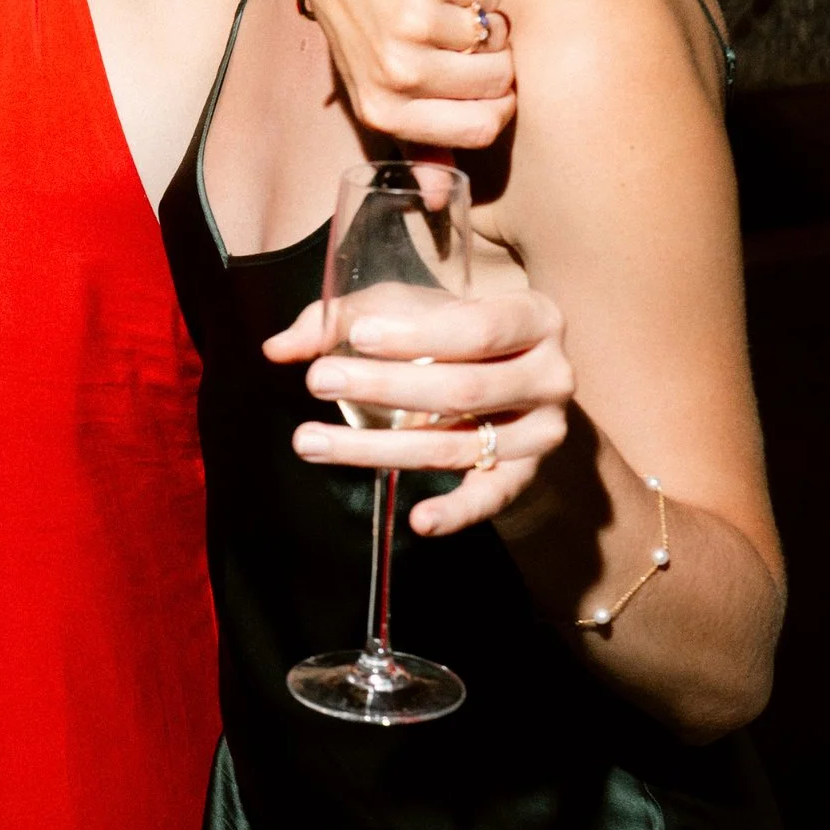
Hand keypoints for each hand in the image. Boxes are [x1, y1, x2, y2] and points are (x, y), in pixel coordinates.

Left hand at [266, 280, 572, 532]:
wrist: (507, 368)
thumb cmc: (452, 328)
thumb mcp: (407, 309)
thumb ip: (344, 321)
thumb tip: (278, 348)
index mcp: (534, 317)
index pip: (478, 328)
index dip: (418, 336)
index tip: (358, 337)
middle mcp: (551, 375)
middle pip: (464, 389)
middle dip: (385, 388)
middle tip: (319, 381)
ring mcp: (543, 430)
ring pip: (458, 445)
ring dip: (379, 448)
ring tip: (312, 441)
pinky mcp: (525, 473)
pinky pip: (491, 497)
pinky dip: (455, 512)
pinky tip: (418, 520)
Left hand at [299, 0, 514, 151]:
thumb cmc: (369, 23)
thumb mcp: (381, 90)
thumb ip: (418, 146)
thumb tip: (439, 200)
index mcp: (383, 109)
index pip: (481, 129)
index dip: (498, 106)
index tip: (487, 85)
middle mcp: (394, 71)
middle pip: (496, 84)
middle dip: (496, 61)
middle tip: (463, 40)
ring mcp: (410, 22)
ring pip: (496, 39)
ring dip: (489, 22)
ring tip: (451, 10)